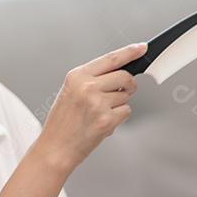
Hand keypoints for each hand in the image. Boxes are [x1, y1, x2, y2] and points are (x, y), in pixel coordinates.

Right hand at [38, 42, 146, 170]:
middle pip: (124, 76)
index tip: (141, 48)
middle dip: (128, 85)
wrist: (55, 148)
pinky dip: (118, 118)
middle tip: (120, 93)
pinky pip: (126, 111)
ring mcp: (97, 103)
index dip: (130, 52)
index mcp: (77, 76)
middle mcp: (87, 87)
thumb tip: (119, 72)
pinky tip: (102, 123)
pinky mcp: (106, 119)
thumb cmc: (61, 123)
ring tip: (99, 113)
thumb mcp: (69, 92)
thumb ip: (92, 79)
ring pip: (126, 96)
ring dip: (119, 104)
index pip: (110, 58)